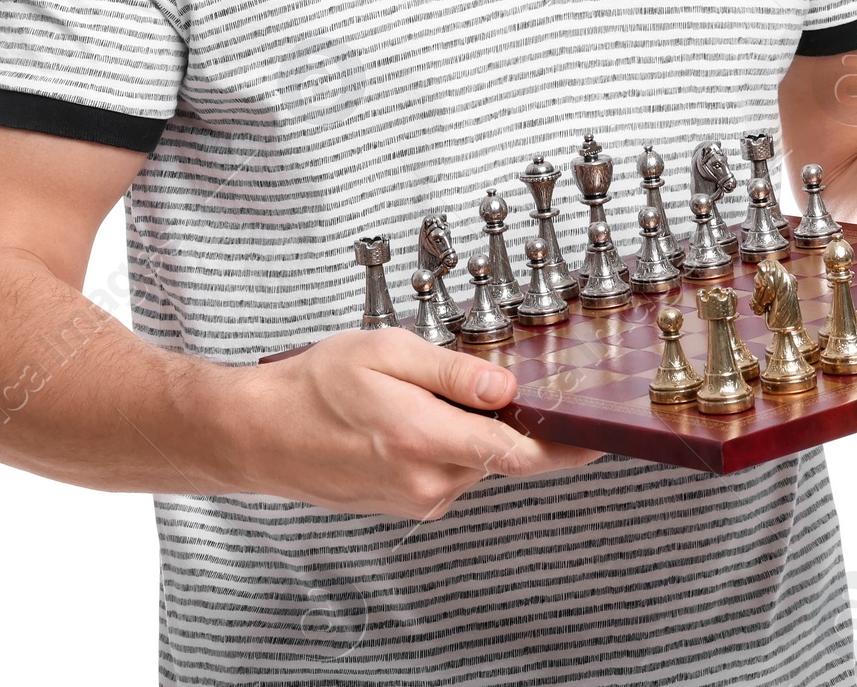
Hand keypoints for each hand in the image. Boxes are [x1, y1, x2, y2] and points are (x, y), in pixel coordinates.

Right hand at [225, 329, 601, 520]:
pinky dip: (447, 441)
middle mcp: (428, 484)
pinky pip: (448, 470)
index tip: (599, 436)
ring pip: (474, 460)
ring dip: (471, 427)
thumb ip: (454, 371)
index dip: (567, 445)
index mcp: (427, 442)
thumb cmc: (313, 386)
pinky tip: (410, 414)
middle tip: (486, 376)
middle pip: (500, 453)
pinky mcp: (406, 504)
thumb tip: (507, 385)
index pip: (520, 452)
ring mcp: (417, 500)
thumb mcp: (387, 353)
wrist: (257, 433)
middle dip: (506, 415)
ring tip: (423, 389)